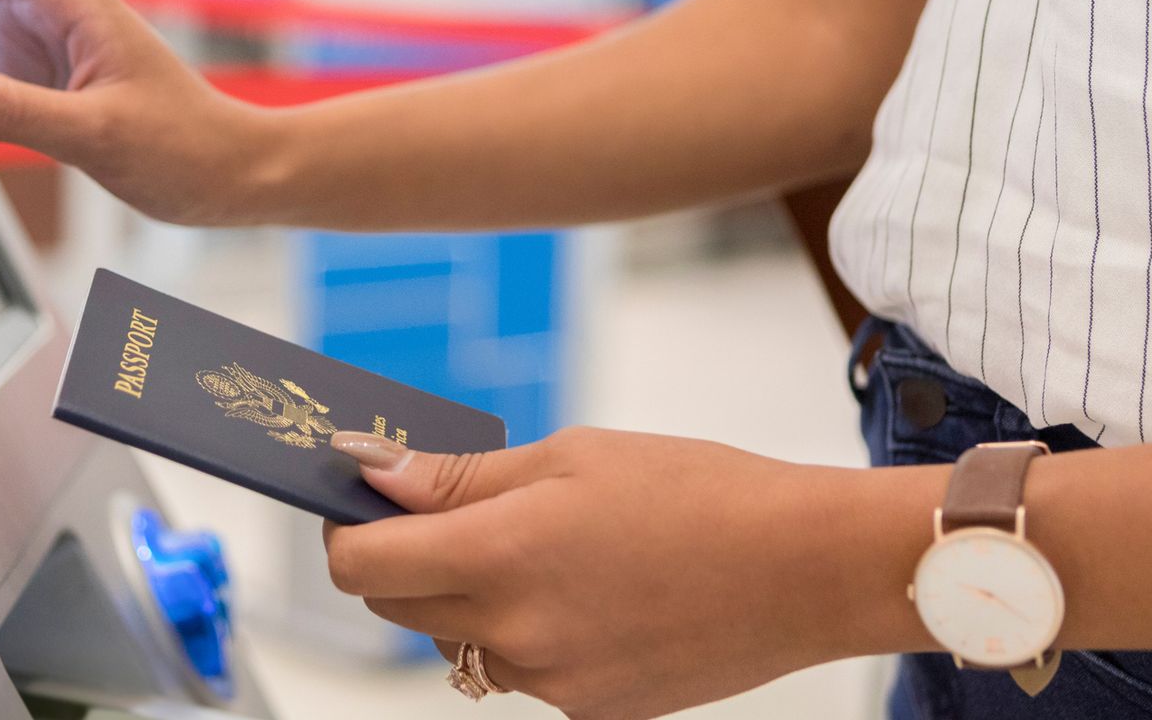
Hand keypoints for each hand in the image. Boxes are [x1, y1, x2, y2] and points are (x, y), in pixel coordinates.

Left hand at [322, 428, 916, 718]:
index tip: (359, 497)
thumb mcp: (569, 457)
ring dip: (459, 596)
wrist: (806, 568)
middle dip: (400, 556)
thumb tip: (373, 472)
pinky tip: (577, 586)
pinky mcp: (590, 706)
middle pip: (396, 606)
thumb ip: (460, 477)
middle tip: (441, 507)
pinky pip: (518, 668)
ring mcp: (552, 680)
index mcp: (500, 558)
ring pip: (455, 642)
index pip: (361, 565)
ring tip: (528, 544)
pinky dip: (519, 628)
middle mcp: (514, 634)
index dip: (344, 528)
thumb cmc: (698, 493)